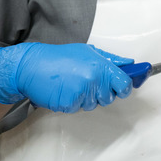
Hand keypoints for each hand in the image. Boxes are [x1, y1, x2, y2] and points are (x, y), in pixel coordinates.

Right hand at [0, 43, 133, 112]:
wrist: (31, 66)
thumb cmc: (59, 57)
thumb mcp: (89, 51)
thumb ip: (112, 59)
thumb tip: (129, 64)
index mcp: (101, 66)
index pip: (124, 84)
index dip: (123, 87)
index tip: (120, 88)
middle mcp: (93, 79)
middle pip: (109, 97)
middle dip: (101, 93)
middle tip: (86, 82)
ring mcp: (81, 92)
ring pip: (93, 104)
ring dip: (85, 98)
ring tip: (72, 84)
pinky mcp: (69, 103)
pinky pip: (77, 108)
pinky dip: (72, 103)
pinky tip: (64, 91)